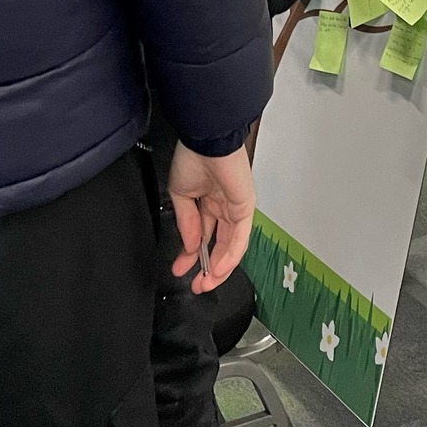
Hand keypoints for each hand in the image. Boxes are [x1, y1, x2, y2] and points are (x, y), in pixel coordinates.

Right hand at [168, 144, 254, 293]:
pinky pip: (239, 237)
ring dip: (219, 267)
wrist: (205, 142)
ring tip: (206, 283)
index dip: (191, 255)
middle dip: (207, 267)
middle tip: (197, 284)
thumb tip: (190, 246)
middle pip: (219, 245)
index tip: (180, 269)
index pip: (203, 236)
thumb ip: (188, 223)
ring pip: (231, 246)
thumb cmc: (193, 157)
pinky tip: (218, 268)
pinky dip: (230, 255)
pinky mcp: (246, 208)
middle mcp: (224, 207)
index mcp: (208, 201)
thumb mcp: (181, 195)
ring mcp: (236, 209)